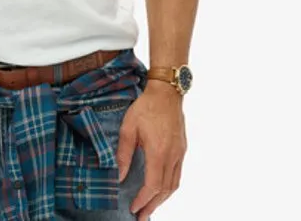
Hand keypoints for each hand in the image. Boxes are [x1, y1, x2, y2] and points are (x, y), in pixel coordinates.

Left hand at [116, 82, 186, 219]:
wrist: (167, 92)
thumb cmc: (146, 107)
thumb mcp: (128, 127)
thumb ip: (123, 153)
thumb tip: (118, 175)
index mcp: (158, 151)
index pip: (153, 185)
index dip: (143, 200)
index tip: (134, 208)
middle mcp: (172, 155)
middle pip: (165, 190)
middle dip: (153, 205)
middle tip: (142, 216)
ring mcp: (179, 153)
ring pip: (174, 184)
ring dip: (162, 199)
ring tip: (150, 207)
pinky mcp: (182, 149)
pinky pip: (178, 174)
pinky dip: (169, 187)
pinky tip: (161, 189)